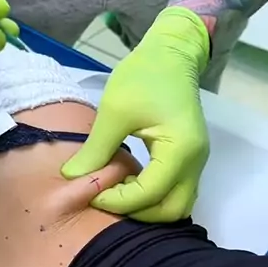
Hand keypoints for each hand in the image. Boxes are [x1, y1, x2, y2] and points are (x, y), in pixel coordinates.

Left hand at [62, 7, 210, 221]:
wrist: (170, 55)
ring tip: (116, 191)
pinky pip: (174, 191)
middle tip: (105, 197)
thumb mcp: (115, 111)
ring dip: (146, 207)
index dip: (119, 200)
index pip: (151, 193)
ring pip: (176, 204)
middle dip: (137, 212)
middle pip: (171, 210)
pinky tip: (127, 183)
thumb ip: (96, 149)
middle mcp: (195, 161)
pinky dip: (152, 196)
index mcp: (181, 148)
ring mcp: (195, 162)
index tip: (91, 192)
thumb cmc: (143, 77)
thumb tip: (72, 178)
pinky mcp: (188, 159)